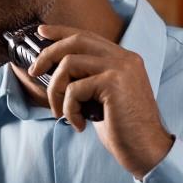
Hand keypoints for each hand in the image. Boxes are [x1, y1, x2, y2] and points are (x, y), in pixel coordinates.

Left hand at [27, 24, 174, 178]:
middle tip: (35, 72)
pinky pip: (74, 89)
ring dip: (56, 91)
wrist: (147, 150)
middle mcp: (125, 58)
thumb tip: (56, 72)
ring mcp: (121, 68)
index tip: (41, 32)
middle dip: (48, 54)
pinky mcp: (113, 83)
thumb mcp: (104, 98)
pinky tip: (79, 124)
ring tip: (60, 113)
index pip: (87, 36)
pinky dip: (69, 109)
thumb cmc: (124, 130)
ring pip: (69, 64)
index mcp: (124, 59)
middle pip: (76, 41)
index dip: (61, 32)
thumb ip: (89, 79)